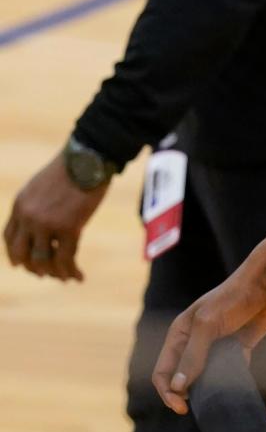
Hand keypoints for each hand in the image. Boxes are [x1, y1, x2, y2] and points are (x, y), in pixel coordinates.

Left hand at [3, 152, 107, 280]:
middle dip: (32, 268)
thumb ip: (37, 205)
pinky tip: (79, 276)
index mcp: (20, 204)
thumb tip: (42, 227)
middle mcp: (28, 217)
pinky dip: (71, 272)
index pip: (8, 238)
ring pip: (42, 262)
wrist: (90, 155)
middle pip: (21, 255)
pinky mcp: (69, 228)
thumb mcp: (43, 185)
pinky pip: (66, 259)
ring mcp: (47, 224)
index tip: (25, 263)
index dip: (17, 255)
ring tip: (65, 277)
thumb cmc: (72, 166)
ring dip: (54, 273)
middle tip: (45, 273)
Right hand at [153, 258, 265, 414]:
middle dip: (186, 395)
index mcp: (180, 334)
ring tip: (218, 395)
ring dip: (209, 390)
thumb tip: (177, 387)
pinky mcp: (237, 350)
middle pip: (182, 379)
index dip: (167, 393)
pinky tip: (236, 386)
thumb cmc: (234, 297)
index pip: (162, 372)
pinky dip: (229, 383)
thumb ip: (192, 356)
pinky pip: (227, 374)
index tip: (183, 407)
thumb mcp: (208, 324)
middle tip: (201, 404)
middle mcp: (195, 342)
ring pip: (204, 379)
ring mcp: (216, 347)